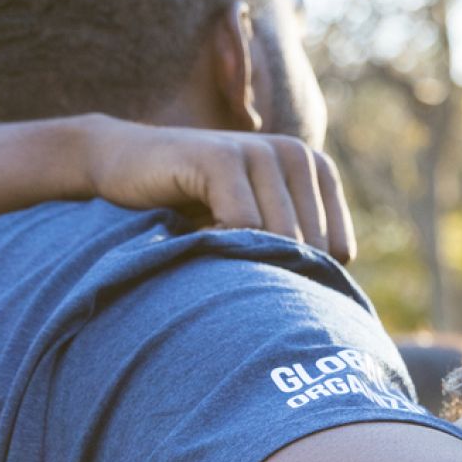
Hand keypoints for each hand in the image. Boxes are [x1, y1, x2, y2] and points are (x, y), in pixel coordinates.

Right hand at [77, 115, 352, 260]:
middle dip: (271, 269)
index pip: (338, 251)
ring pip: (279, 238)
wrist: (123, 162)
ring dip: (243, 258)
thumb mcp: (257, 225)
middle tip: (231, 260)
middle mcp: (297, 155)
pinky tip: (198, 235)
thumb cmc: (194, 205)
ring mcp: (260, 151)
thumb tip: (336, 310)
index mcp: (317, 169)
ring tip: (214, 244)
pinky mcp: (221, 157)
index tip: (256, 261)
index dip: (297, 273)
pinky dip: (220, 244)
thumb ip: (297, 250)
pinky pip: (241, 224)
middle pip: (309, 249)